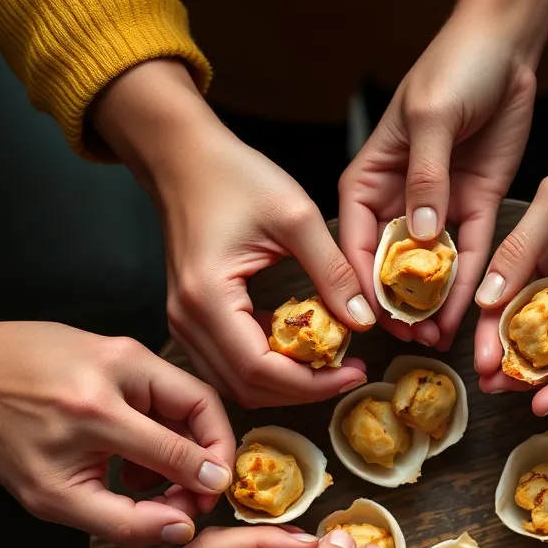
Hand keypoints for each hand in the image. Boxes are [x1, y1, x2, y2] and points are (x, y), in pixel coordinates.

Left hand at [0, 314, 234, 545]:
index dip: (207, 482)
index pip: (180, 450)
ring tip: (155, 477)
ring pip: (187, 395)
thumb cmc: (1, 436)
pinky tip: (138, 450)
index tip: (210, 502)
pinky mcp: (120, 345)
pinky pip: (164, 385)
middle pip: (203, 406)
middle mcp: (117, 370)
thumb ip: (122, 520)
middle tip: (200, 487)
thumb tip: (181, 528)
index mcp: (96, 412)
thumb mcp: (53, 497)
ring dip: (187, 439)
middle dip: (213, 452)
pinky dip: (166, 420)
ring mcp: (121, 350)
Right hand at [92, 60, 373, 407]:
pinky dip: (272, 369)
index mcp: (209, 297)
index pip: (261, 370)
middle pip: (249, 389)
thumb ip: (333, 271)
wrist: (183, 158)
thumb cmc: (234, 175)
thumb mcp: (296, 215)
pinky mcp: (193, 322)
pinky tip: (305, 350)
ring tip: (333, 364)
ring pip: (239, 385)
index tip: (355, 371)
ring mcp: (185, 325)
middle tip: (351, 372)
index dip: (312, 383)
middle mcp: (188, 321)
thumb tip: (364, 322)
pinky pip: (233, 366)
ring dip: (288, 385)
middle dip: (305, 390)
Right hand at [340, 1, 538, 348]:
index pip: (356, 241)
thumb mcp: (431, 116)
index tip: (371, 319)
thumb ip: (425, 176)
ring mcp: (439, 210)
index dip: (360, 283)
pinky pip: (471, 257)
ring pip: (432, 272)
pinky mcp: (476, 210)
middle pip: (392, 267)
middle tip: (411, 340)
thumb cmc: (454, 65)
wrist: (508, 48)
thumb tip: (421, 233)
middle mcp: (400, 203)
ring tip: (438, 341)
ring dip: (434, 307)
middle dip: (399, 307)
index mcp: (370, 180)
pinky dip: (469, 288)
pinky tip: (466, 317)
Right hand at [474, 119, 547, 414]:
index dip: (490, 336)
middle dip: (512, 366)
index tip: (478, 361)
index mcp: (539, 258)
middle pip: (534, 337)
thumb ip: (520, 250)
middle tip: (491, 388)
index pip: (505, 306)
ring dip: (545, 381)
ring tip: (521, 399)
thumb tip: (485, 300)